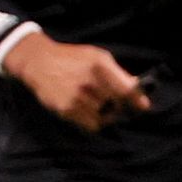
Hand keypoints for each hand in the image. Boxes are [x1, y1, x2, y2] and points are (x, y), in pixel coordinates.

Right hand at [2, 34, 148, 131]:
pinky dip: (94, 121)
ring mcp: (76, 98)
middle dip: (121, 107)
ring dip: (106, 115)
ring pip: (104, 118)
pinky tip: (89, 111)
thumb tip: (138, 89)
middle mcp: (88, 82)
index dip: (137, 101)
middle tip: (117, 104)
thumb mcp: (97, 56)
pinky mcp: (66, 110)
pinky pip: (90, 125)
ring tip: (100, 106)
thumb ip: (118, 73)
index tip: (142, 106)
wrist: (39, 63)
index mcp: (99, 66)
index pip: (127, 90)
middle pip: (117, 106)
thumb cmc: (72, 58)